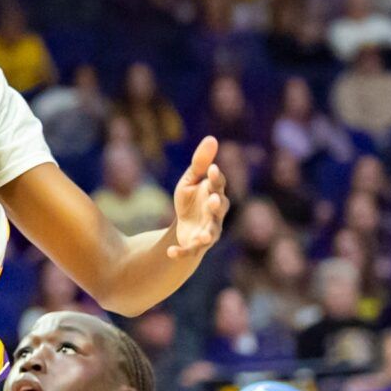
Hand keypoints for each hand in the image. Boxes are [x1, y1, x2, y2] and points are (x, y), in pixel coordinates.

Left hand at [167, 136, 227, 259]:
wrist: (185, 225)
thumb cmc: (191, 199)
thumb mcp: (191, 179)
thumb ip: (200, 162)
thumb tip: (212, 138)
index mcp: (214, 193)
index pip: (218, 184)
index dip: (216, 178)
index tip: (212, 169)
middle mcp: (215, 213)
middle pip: (219, 209)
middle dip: (216, 205)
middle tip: (212, 200)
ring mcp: (208, 230)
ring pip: (211, 233)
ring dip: (207, 234)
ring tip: (202, 236)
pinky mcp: (196, 244)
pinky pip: (191, 250)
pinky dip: (182, 252)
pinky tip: (171, 252)